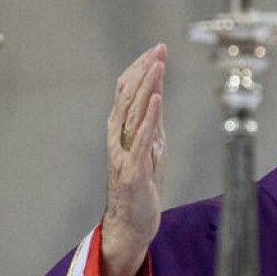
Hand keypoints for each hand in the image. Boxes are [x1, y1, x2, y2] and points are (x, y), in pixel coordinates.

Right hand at [100, 43, 166, 275]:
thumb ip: (151, 123)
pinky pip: (141, 140)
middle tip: (157, 50)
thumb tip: (157, 95)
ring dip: (146, 87)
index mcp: (122, 131)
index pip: (127, 92)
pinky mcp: (133, 171)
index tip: (155, 50)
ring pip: (133, 113)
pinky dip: (147, 118)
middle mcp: (119, 138)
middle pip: (128, 97)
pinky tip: (156, 100)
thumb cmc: (140, 188)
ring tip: (157, 66)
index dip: (140, 70)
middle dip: (144, 71)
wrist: (131, 225)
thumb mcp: (150, 148)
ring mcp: (124, 154)